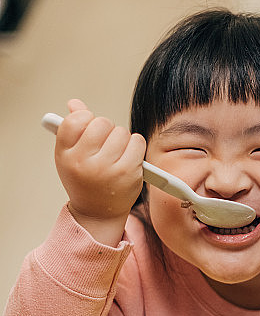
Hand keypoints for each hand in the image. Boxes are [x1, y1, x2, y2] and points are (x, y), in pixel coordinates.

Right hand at [54, 99, 145, 244]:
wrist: (98, 213)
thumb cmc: (85, 179)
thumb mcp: (72, 155)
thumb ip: (74, 128)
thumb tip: (75, 103)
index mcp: (65, 155)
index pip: (75, 120)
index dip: (85, 120)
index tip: (88, 130)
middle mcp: (83, 162)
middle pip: (102, 122)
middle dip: (106, 130)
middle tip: (104, 146)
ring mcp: (106, 169)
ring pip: (121, 131)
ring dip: (122, 139)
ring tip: (116, 155)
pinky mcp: (127, 173)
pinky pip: (137, 141)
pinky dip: (136, 146)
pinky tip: (129, 158)